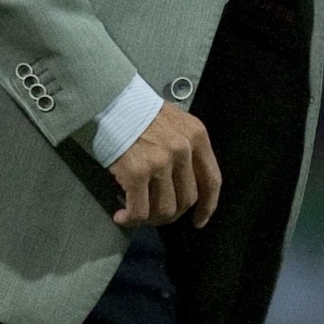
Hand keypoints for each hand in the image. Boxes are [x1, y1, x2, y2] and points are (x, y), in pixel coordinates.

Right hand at [108, 101, 221, 229]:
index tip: (199, 220)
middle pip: (187, 199)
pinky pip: (140, 210)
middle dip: (172, 213)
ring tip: (138, 214)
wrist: (112, 103)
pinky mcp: (136, 173)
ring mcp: (160, 162)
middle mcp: (183, 150)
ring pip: (165, 209)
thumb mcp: (177, 123)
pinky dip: (131, 219)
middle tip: (156, 215)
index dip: (208, 206)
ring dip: (151, 218)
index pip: (212, 180)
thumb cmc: (142, 114)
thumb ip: (187, 150)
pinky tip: (122, 216)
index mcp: (197, 137)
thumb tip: (185, 184)